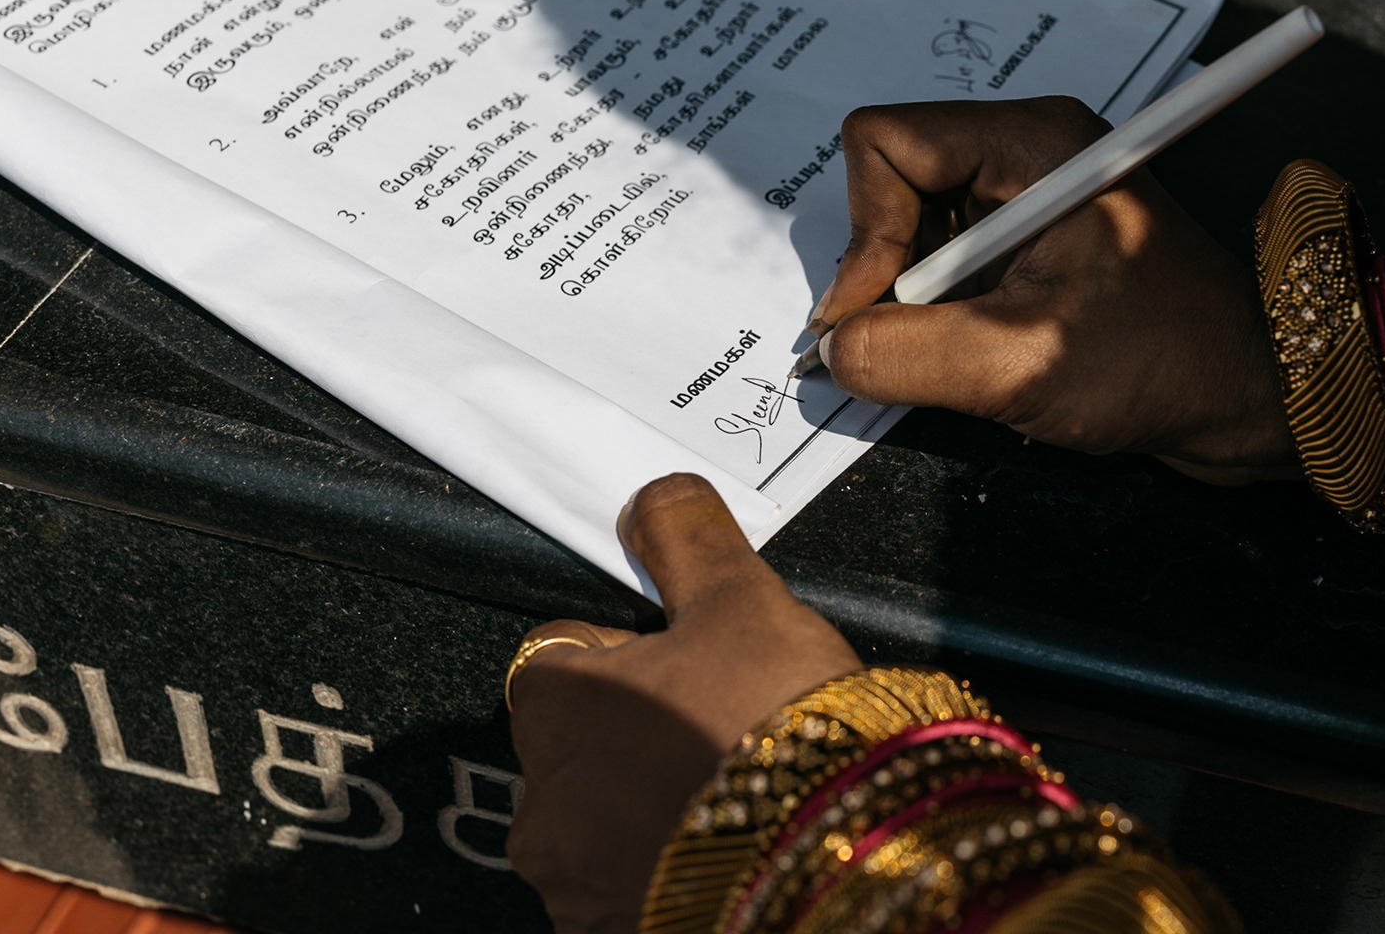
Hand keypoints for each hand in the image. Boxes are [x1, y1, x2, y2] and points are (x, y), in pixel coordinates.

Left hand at [506, 473, 862, 933]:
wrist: (841, 857)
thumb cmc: (777, 726)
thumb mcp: (740, 600)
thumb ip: (685, 540)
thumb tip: (657, 498)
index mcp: (554, 708)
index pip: (559, 654)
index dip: (627, 647)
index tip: (683, 655)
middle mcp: (544, 808)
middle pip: (580, 746)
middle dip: (637, 733)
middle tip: (722, 722)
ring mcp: (577, 888)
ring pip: (604, 823)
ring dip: (650, 806)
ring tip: (738, 790)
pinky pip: (632, 888)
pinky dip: (671, 867)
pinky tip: (735, 847)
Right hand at [809, 97, 1297, 484]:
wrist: (1248, 398)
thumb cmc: (1164, 362)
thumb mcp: (1019, 362)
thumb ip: (906, 354)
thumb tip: (832, 351)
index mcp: (1030, 142)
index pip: (884, 143)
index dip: (864, 232)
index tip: (875, 315)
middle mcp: (1024, 155)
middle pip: (891, 187)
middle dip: (885, 272)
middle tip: (912, 342)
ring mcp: (1026, 202)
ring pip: (910, 234)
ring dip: (914, 303)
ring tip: (963, 356)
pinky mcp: (1029, 248)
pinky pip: (942, 268)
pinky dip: (938, 318)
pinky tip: (977, 357)